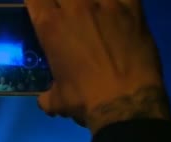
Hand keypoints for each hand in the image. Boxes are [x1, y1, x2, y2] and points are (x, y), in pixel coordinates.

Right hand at [26, 0, 170, 132]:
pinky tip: (117, 7)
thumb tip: (46, 101)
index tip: (41, 8)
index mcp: (51, 26)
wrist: (126, 102)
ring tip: (92, 12)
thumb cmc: (86, 100)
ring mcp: (107, 4)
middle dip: (62, 2)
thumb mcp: (59, 100)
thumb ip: (49, 96)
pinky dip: (118, 0)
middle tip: (67, 12)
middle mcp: (76, 8)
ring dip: (89, 2)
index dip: (36, 2)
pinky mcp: (133, 9)